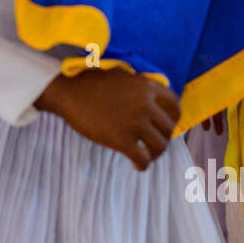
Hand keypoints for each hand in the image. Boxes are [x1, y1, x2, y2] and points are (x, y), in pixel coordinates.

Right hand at [34, 70, 178, 170]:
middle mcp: (146, 104)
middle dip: (162, 138)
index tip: (163, 127)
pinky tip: (135, 166)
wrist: (68, 92)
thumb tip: (152, 101)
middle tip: (152, 145)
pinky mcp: (122, 139)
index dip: (172, 119)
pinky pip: (143, 159)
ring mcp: (135, 122)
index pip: (175, 105)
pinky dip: (142, 165)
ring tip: (145, 156)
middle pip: (168, 128)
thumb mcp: (122, 76)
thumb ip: (140, 87)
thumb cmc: (91, 83)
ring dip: (155, 154)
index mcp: (147, 87)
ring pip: (160, 146)